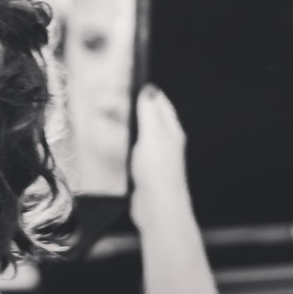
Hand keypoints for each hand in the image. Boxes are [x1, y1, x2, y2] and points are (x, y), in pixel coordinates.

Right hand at [130, 84, 190, 230]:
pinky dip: (130, 144)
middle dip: (137, 108)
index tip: (135, 84)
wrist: (159, 208)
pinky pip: (138, 150)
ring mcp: (158, 157)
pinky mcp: (148, 171)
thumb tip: (149, 91)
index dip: (148, 92)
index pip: (161, 104)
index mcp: (171, 131)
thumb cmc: (159, 174)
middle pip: (152, 118)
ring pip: (144, 134)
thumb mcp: (151, 137)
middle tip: (122, 101)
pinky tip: (123, 147)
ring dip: (133, 125)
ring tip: (121, 118)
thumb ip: (149, 114)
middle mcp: (167, 143)